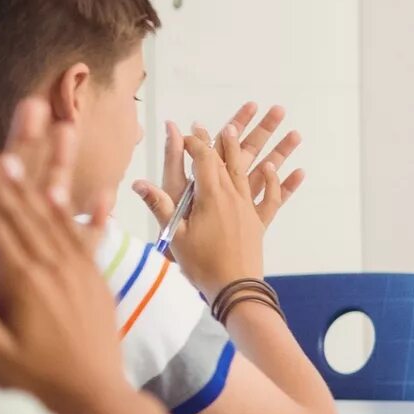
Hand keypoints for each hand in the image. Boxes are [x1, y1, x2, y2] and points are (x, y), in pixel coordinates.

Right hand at [0, 135, 133, 413]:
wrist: (98, 400)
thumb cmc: (36, 383)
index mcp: (24, 284)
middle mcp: (55, 270)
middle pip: (23, 217)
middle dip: (2, 185)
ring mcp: (81, 274)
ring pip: (53, 221)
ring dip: (33, 189)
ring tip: (17, 162)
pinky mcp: (97, 283)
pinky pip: (82, 238)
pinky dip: (70, 212)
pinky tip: (65, 195)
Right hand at [132, 103, 302, 293]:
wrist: (235, 287)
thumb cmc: (201, 264)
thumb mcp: (176, 234)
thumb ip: (160, 205)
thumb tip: (138, 183)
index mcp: (211, 196)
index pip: (203, 159)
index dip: (195, 143)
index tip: (187, 132)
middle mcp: (233, 197)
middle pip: (229, 161)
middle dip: (224, 140)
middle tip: (224, 125)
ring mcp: (249, 209)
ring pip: (252, 172)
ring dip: (252, 150)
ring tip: (252, 133)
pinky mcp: (259, 223)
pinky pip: (271, 198)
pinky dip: (275, 181)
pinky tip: (275, 169)